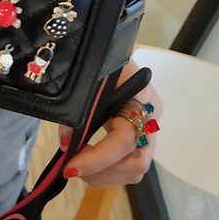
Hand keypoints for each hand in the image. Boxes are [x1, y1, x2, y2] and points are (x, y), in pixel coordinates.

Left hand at [59, 59, 162, 185]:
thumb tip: (67, 144)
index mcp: (142, 98)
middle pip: (137, 163)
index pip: (124, 140)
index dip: (97, 158)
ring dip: (104, 174)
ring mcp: (149, 127)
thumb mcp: (88, 81)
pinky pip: (128, 162)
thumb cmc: (101, 59)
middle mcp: (152, 117)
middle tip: (73, 167)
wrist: (112, 45)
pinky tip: (88, 160)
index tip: (71, 166)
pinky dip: (107, 168)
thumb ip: (76, 112)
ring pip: (135, 169)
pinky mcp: (140, 134)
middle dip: (103, 172)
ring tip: (78, 164)